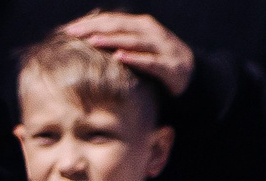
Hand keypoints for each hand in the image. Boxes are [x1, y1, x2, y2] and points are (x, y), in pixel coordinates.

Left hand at [63, 12, 194, 95]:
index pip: (111, 19)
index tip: (67, 28)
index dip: (89, 22)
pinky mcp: (171, 66)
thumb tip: (87, 35)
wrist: (197, 76)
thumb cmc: (161, 60)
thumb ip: (120, 37)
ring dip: (111, 40)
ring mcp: (163, 48)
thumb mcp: (140, 44)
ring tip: (91, 41)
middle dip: (94, 28)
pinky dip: (134, 58)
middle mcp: (152, 31)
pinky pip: (150, 61)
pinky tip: (119, 57)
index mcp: (142, 24)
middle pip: (119, 26)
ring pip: (132, 41)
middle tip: (72, 33)